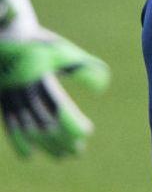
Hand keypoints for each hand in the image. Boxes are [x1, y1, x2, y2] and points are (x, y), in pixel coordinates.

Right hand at [0, 0, 109, 157]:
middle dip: (61, 139)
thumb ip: (85, 68)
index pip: (58, 108)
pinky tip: (29, 156)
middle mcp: (23, 92)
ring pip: (27, 129)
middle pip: (43, 123)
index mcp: (40, 79)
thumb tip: (102, 89)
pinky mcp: (3, 102)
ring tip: (63, 156)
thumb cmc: (39, 43)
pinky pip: (9, 126)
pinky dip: (18, 142)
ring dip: (45, 145)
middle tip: (79, 151)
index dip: (72, 123)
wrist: (4, 34)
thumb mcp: (63, 52)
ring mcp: (10, 98)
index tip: (87, 132)